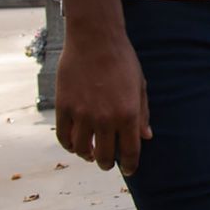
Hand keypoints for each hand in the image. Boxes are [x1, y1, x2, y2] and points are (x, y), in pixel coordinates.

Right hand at [54, 28, 151, 175]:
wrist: (95, 39)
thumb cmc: (122, 61)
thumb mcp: (139, 86)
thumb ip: (142, 114)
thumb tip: (146, 137)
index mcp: (128, 115)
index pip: (129, 152)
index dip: (129, 165)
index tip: (128, 170)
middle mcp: (104, 119)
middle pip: (104, 156)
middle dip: (107, 163)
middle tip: (107, 162)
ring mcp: (82, 114)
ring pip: (82, 150)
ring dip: (87, 156)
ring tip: (90, 154)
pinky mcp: (64, 107)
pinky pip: (64, 137)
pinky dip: (69, 145)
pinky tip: (74, 144)